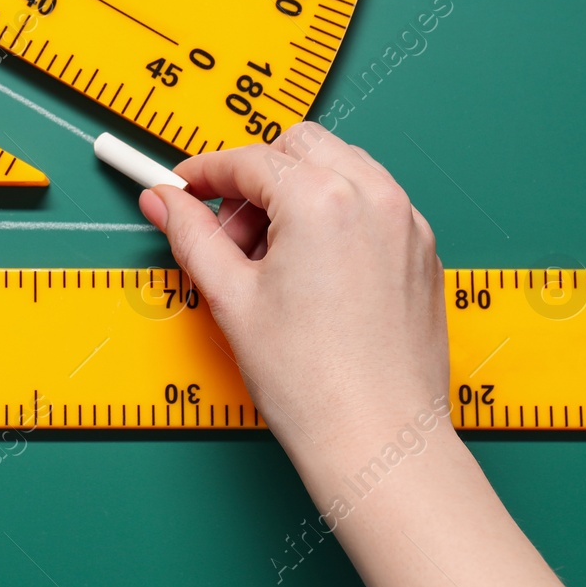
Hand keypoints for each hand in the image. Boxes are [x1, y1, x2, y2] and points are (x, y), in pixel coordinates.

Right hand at [141, 124, 585, 586]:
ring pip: (340, 166)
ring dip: (297, 189)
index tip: (182, 189)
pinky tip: (311, 270)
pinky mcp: (422, 249)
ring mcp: (405, 220)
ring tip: (269, 258)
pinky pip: (371, 202)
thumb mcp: (230, 298)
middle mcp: (372, 195)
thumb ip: (191, 235)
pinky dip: (335, 213)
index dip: (205, 173)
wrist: (378, 440)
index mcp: (321, 198)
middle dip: (256, 176)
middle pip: (299, 145)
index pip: (248, 160)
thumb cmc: (309, 381)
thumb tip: (163, 200)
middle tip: (228, 232)